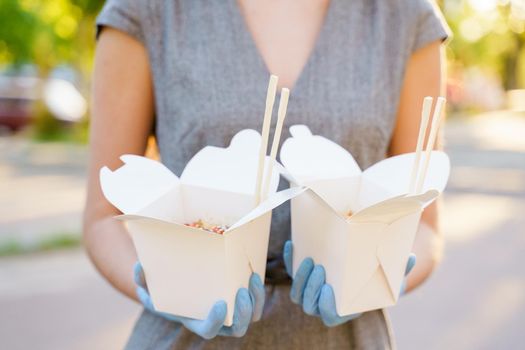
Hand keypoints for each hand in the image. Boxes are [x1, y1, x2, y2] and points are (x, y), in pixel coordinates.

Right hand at [133, 262, 264, 338]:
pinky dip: (258, 291)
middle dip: (243, 312)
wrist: (183, 288)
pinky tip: (254, 274)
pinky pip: (256, 302)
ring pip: (252, 316)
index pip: (209, 330)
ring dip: (256, 300)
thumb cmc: (165, 290)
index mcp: (196, 322)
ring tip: (253, 279)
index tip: (220, 303)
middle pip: (237, 328)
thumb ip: (142, 280)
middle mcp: (217, 322)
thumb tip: (139, 267)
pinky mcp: (241, 300)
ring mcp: (231, 313)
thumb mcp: (149, 286)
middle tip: (241, 291)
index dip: (216, 321)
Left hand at [283, 240, 415, 326]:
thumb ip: (400, 271)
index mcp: (342, 310)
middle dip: (311, 287)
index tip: (329, 289)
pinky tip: (292, 245)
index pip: (328, 316)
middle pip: (308, 304)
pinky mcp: (303, 276)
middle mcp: (323, 304)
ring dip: (299, 277)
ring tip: (309, 261)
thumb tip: (410, 257)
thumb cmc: (378, 279)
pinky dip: (289, 260)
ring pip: (297, 292)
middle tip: (319, 268)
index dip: (326, 306)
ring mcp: (310, 291)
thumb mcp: (391, 277)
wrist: (361, 270)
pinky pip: (290, 272)